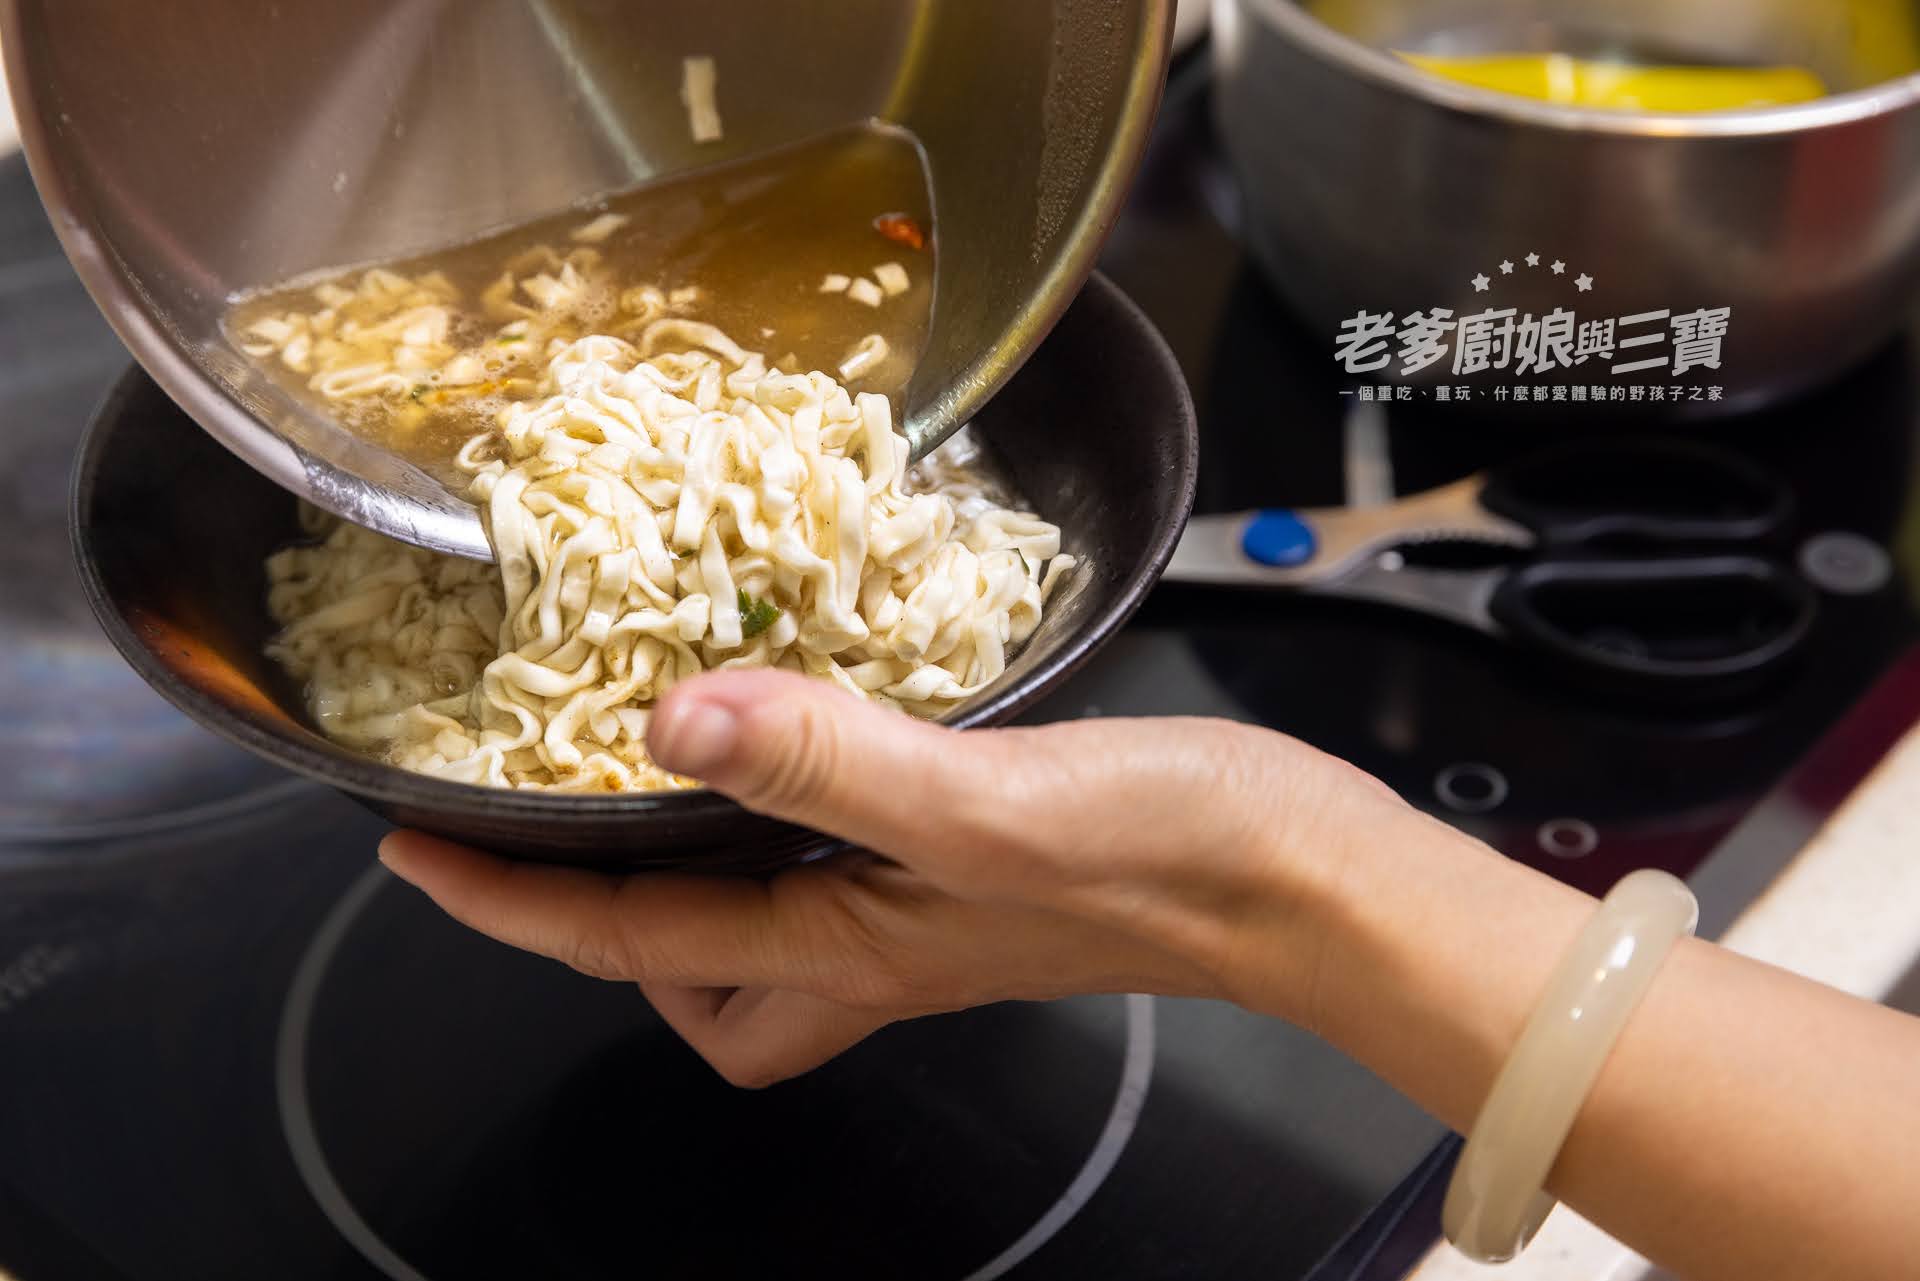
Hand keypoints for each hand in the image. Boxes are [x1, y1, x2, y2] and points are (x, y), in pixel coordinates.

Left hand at [379, 668, 1419, 1085]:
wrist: (1307, 878)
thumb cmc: (1171, 857)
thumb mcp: (986, 801)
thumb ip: (831, 762)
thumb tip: (670, 722)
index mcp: (847, 943)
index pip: (633, 938)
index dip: (509, 902)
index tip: (410, 850)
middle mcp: (873, 941)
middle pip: (699, 982)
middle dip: (607, 931)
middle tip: (556, 840)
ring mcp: (927, 910)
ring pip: (768, 926)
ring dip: (698, 869)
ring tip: (659, 774)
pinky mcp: (980, 862)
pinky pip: (842, 858)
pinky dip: (796, 810)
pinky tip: (815, 734)